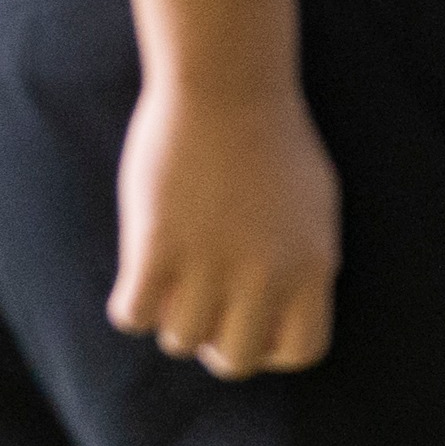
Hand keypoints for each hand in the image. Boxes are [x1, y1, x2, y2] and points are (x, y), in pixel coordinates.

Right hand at [107, 77, 338, 378]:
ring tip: (173, 276)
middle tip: (202, 303)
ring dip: (171, 315)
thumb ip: (306, 265)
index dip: (270, 345)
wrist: (228, 85)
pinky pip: (133, 316)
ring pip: (179, 340)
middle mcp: (267, 274)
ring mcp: (211, 262)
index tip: (249, 318)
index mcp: (314, 265)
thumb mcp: (314, 207)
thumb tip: (286, 318)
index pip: (300, 351)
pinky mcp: (157, 245)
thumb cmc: (272, 140)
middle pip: (235, 360)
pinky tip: (139, 272)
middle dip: (214, 340)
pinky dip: (130, 303)